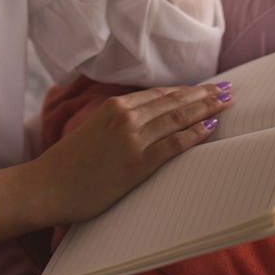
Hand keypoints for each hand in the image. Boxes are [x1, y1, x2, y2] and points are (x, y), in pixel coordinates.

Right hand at [33, 82, 232, 225]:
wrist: (47, 185)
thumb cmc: (68, 165)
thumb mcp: (93, 132)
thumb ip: (117, 124)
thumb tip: (143, 123)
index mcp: (114, 107)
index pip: (159, 95)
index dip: (185, 91)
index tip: (203, 88)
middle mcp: (126, 116)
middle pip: (174, 101)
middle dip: (203, 95)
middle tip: (226, 89)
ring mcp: (133, 138)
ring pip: (178, 117)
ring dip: (206, 109)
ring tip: (226, 103)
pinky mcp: (138, 162)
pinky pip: (174, 144)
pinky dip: (195, 134)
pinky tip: (211, 128)